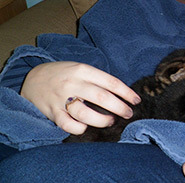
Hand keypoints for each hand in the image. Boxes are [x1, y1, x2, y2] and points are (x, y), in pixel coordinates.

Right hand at [21, 61, 140, 134]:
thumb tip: (123, 94)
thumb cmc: (65, 74)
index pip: (110, 82)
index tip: (136, 100)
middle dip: (120, 107)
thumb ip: (99, 80)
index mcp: (83, 70)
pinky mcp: (52, 112)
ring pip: (85, 114)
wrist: (33, 79)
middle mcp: (73, 84)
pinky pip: (68, 125)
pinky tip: (86, 127)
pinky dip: (80, 128)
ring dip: (102, 120)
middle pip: (101, 98)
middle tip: (128, 113)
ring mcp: (61, 99)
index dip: (126, 93)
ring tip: (111, 121)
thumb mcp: (82, 69)